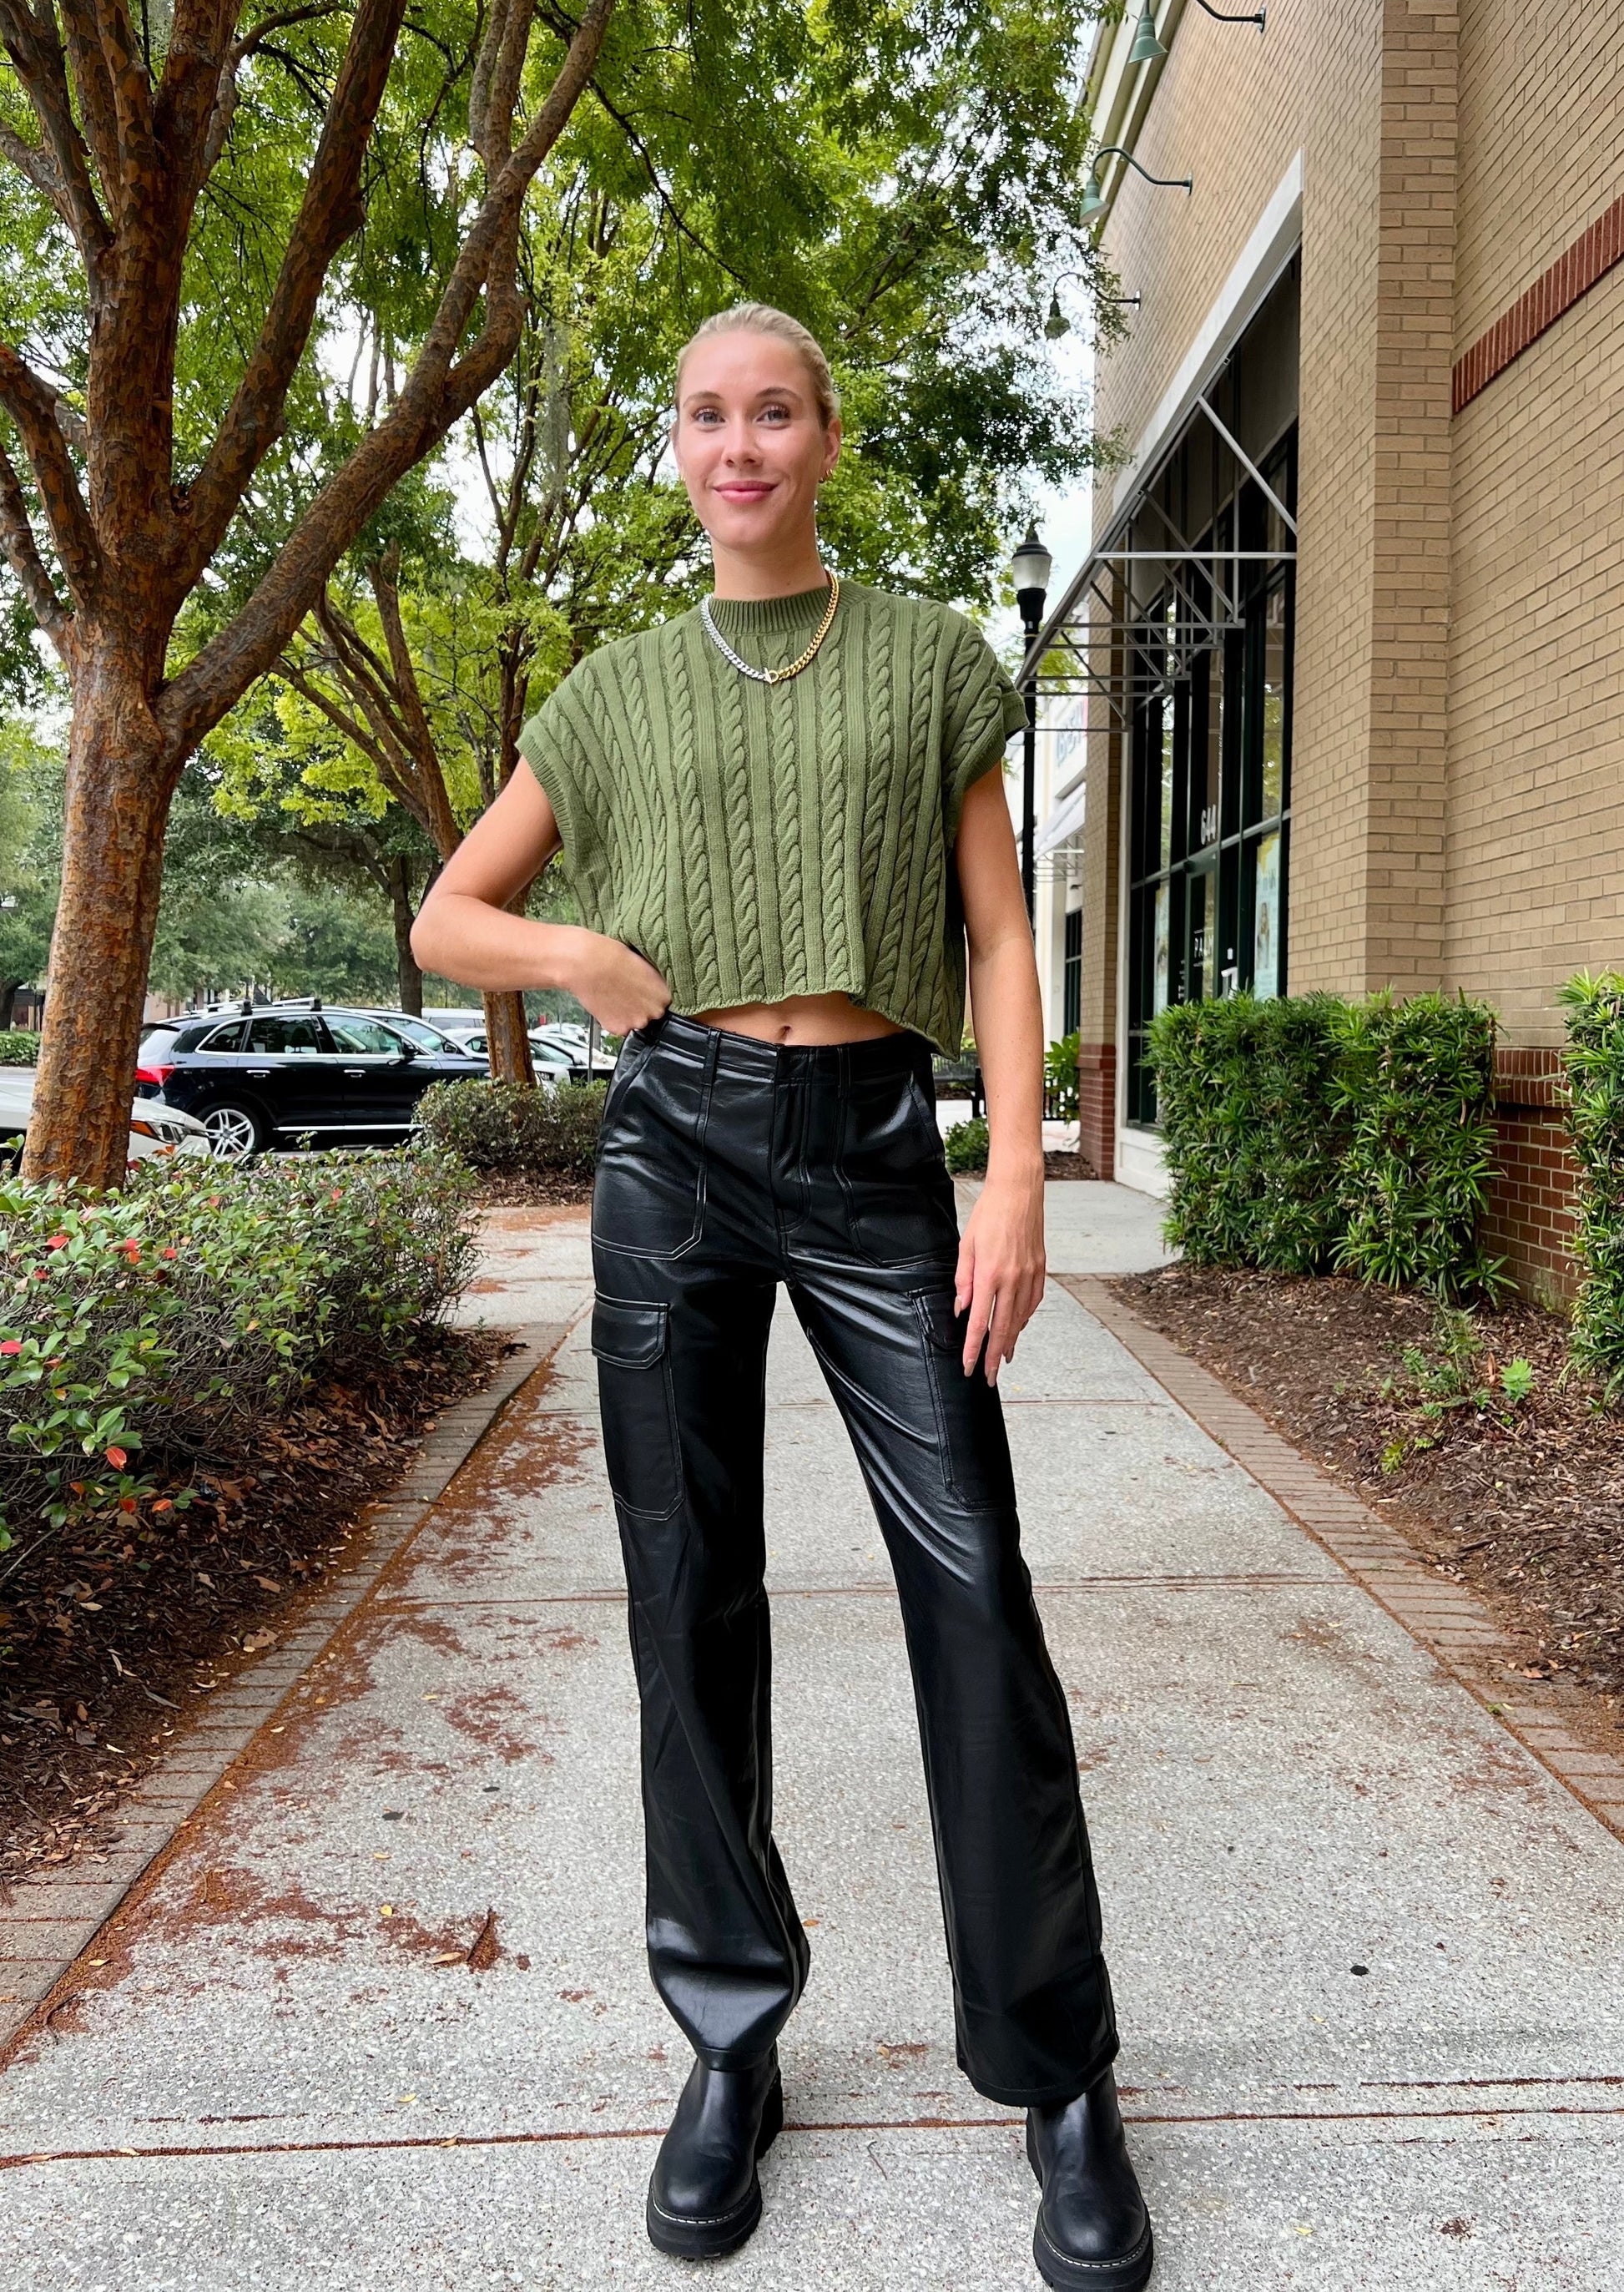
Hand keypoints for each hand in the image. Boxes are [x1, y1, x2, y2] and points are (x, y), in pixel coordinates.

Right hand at [560, 928, 671, 1034]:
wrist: (586, 964)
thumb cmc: (611, 956)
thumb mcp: (643, 963)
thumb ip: (652, 982)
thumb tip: (652, 987)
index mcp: (664, 994)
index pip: (665, 1001)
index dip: (652, 994)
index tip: (643, 989)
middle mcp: (655, 1011)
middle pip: (652, 1013)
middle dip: (641, 1005)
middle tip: (626, 991)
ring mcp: (636, 1022)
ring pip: (635, 1021)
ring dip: (627, 1013)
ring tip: (614, 995)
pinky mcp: (618, 1029)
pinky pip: (619, 1027)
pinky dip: (612, 1018)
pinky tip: (606, 1002)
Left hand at [954, 1168, 1045, 1382]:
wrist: (1019, 1191)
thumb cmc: (988, 1214)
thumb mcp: (966, 1245)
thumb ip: (963, 1280)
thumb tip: (962, 1309)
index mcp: (989, 1274)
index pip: (979, 1322)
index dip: (973, 1349)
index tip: (969, 1367)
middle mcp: (1012, 1279)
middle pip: (1003, 1328)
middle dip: (994, 1356)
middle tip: (989, 1377)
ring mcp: (1029, 1275)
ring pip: (1020, 1318)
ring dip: (1011, 1341)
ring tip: (1003, 1358)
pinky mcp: (1040, 1269)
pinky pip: (1033, 1302)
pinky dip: (1025, 1318)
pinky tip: (1018, 1326)